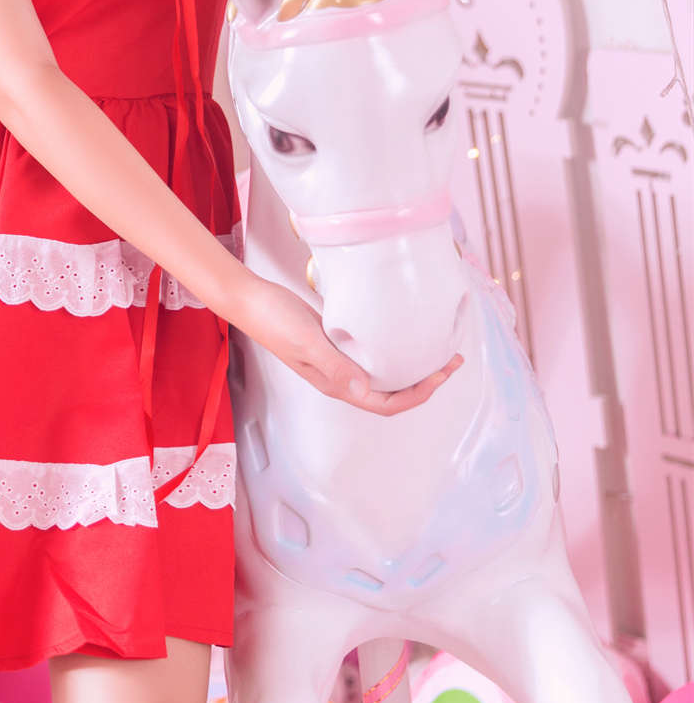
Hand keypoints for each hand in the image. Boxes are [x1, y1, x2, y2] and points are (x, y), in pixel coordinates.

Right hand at [237, 273, 462, 414]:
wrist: (249, 299)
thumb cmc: (274, 321)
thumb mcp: (307, 342)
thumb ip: (335, 367)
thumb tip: (366, 391)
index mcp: (335, 385)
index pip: (385, 403)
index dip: (418, 394)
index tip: (442, 374)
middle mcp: (339, 377)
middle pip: (390, 393)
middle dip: (425, 382)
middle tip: (452, 361)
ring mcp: (336, 360)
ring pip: (382, 374)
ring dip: (411, 367)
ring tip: (436, 349)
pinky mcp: (334, 341)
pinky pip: (370, 353)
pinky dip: (392, 349)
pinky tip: (401, 333)